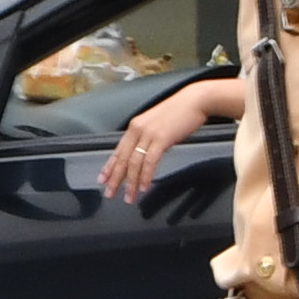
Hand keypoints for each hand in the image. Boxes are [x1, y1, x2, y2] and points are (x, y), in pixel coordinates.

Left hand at [101, 72, 246, 203]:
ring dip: (131, 183)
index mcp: (135, 126)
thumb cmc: (180, 112)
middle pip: (123, 159)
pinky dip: (146, 176)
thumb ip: (147, 137)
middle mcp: (138, 129)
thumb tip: (143, 153)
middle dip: (115, 179)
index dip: (109, 167)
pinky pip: (149, 162)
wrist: (195, 101)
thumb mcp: (157, 124)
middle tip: (110, 194)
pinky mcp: (161, 139)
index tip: (103, 180)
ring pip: (134, 163)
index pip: (118, 151)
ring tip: (130, 197)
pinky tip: (144, 187)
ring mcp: (149, 134)